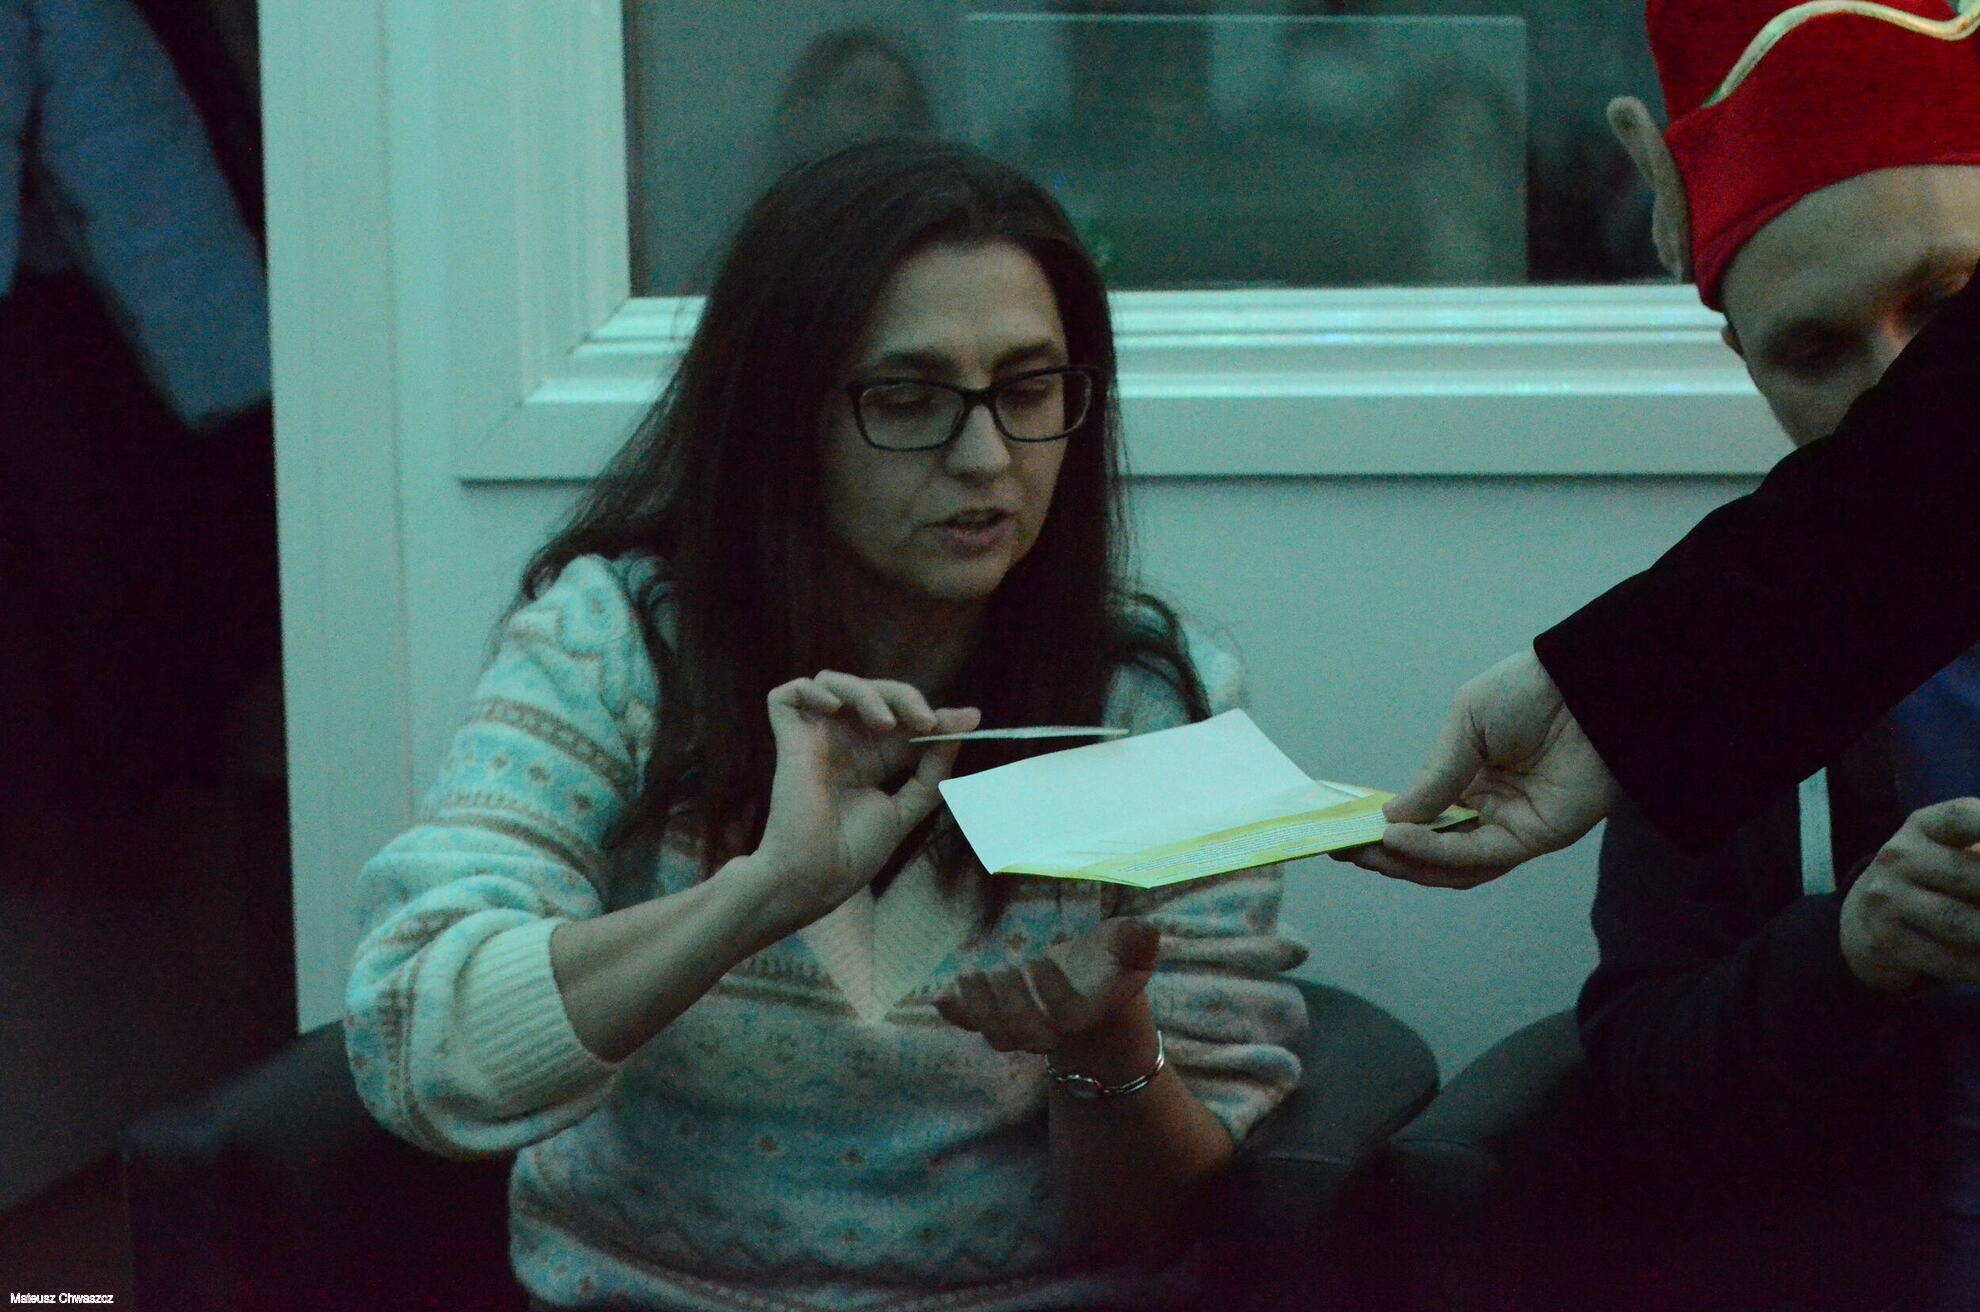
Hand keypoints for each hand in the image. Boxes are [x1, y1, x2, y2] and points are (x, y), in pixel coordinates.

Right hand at [746, 671, 977, 934]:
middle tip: (927, 721)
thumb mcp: (906, 809)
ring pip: (834, 682)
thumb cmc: (853, 854)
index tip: (969, 720)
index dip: (931, 713)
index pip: (901, 719)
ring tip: (884, 723)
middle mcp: (843, 743)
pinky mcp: (789, 739)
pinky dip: (812, 690)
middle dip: (904, 697)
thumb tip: (960, 730)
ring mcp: (815, 739)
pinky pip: (788, 693)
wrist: (815, 878)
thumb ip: (931, 772)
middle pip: (872, 691)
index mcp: (870, 759)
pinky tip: (834, 709)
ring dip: (865, 691)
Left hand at [936, 918, 1159, 1073]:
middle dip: (1010, 1005)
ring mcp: (1024, 1029)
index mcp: (1088, 1013)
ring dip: (979, 1009)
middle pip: (1028, 1035)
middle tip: (1003, 968)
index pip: (1069, 1019)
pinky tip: (940, 995)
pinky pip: (973, 1025)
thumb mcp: (1129, 946)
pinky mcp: (999, 1018)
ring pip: (998, 1037)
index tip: (1042, 960)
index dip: (1052, 996)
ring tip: (968, 975)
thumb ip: (1136, 942)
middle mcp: (1055, 1030)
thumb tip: (1147, 932)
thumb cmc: (1112, 962)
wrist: (1092, 988)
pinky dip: (956, 1013)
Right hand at [1338, 650, 1618, 887]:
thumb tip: (1390, 820)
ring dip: (1406, 862)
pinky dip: (1436, 854)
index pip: (1420, 814)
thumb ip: (1435, 776)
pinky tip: (1402, 840)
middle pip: (1431, 846)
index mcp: (1469, 777)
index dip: (1384, 826)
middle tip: (1345, 851)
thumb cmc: (1529, 693)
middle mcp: (1487, 808)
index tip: (1342, 830)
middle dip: (1386, 853)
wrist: (1588, 689)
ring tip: (1368, 851)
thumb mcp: (1466, 725)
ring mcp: (1510, 826)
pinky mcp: (1533, 839)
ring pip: (1451, 863)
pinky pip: (1478, 856)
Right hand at [1840, 799, 1979, 994]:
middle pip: (1974, 875)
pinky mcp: (1886, 940)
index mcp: (1924, 826)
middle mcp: (1899, 856)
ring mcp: (1887, 898)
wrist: (1862, 920)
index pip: (1965, 817)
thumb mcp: (1953, 854)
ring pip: (1963, 923)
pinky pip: (1951, 960)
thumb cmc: (1931, 880)